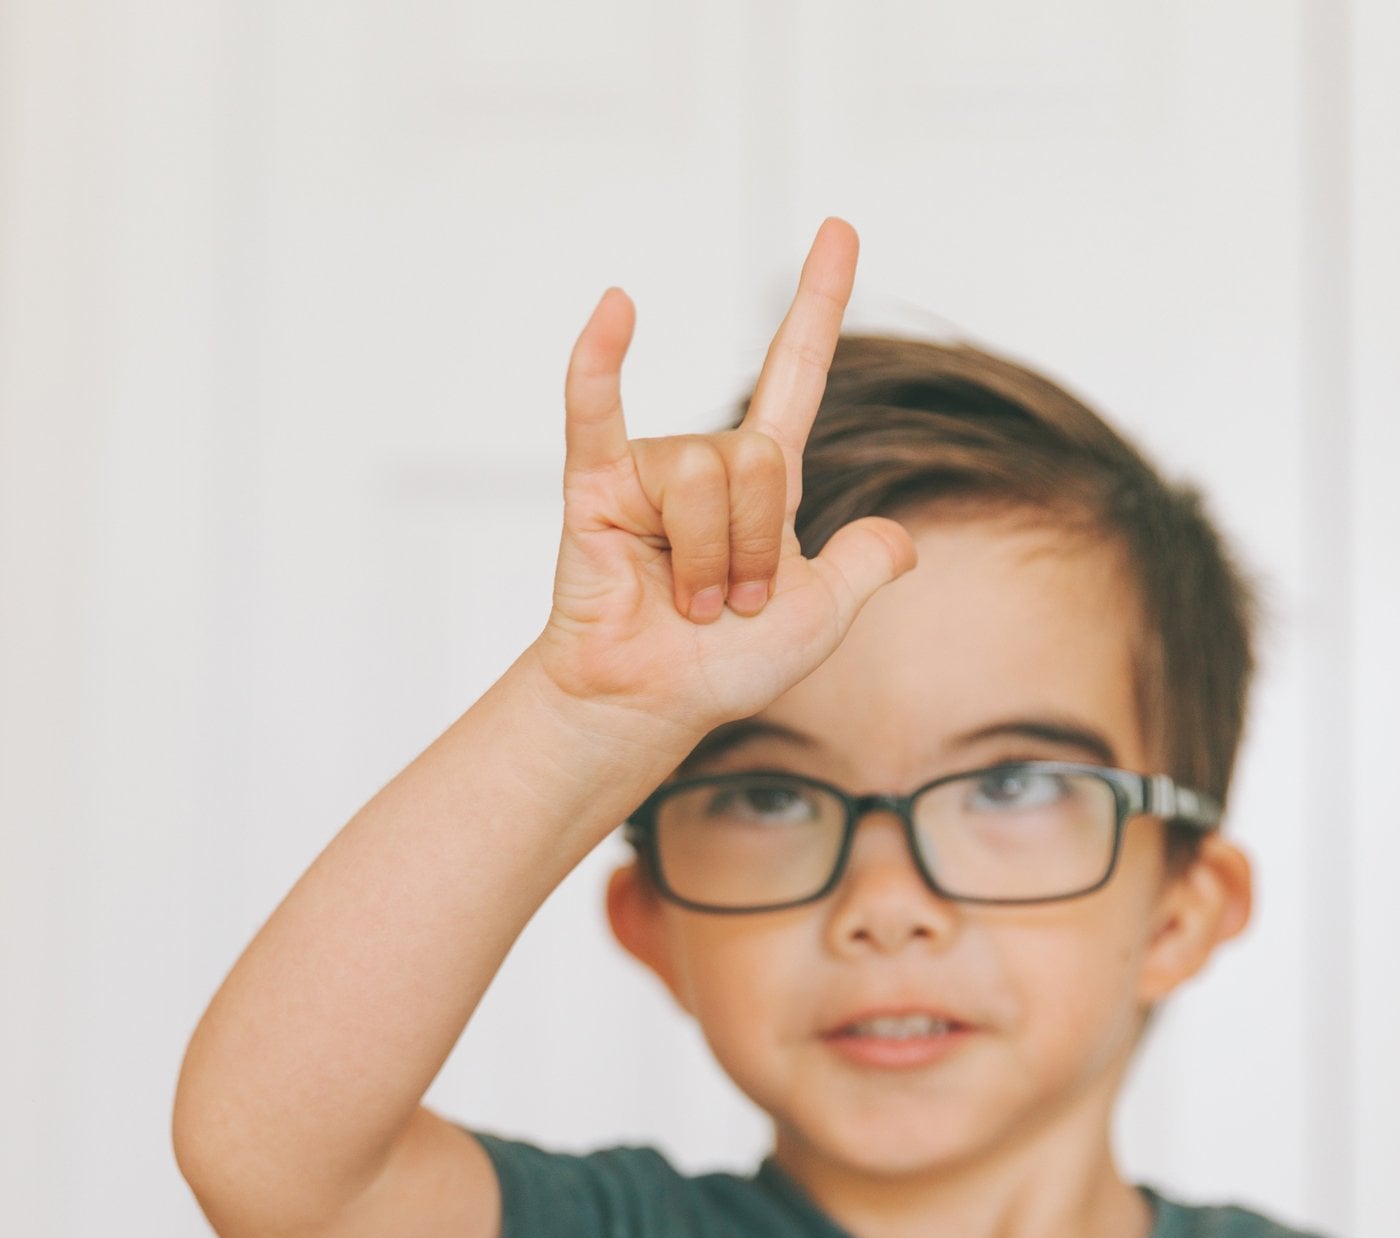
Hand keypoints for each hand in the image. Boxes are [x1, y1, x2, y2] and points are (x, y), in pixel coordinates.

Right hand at [531, 217, 918, 746]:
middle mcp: (708, 463)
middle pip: (759, 462)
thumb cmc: (722, 668)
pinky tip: (614, 308)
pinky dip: (600, 362)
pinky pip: (597, 413)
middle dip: (754, 551)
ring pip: (704, 481)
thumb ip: (864, 569)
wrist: (654, 706)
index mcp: (764, 482)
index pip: (797, 372)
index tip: (838, 230)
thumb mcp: (821, 620)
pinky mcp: (596, 488)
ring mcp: (650, 471)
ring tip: (684, 604)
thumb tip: (901, 540)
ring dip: (705, 564)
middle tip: (727, 605)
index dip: (820, 303)